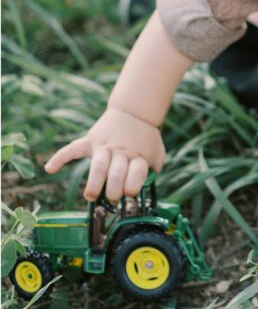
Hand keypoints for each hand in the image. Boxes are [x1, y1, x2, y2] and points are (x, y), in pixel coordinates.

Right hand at [44, 106, 165, 201]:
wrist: (134, 111)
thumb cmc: (146, 136)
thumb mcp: (157, 151)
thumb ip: (155, 167)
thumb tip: (151, 185)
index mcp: (137, 155)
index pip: (136, 172)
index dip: (133, 184)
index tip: (129, 193)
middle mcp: (120, 151)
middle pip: (116, 172)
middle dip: (113, 188)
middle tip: (111, 198)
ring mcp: (104, 145)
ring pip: (98, 165)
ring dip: (94, 182)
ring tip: (90, 196)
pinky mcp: (91, 140)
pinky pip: (73, 148)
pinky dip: (60, 157)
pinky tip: (50, 168)